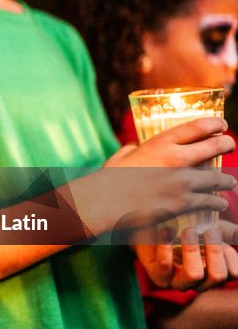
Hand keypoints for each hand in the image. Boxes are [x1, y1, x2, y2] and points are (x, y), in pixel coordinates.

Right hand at [69, 119, 235, 234]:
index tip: (221, 125)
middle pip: (215, 147)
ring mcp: (181, 181)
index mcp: (160, 143)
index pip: (198, 126)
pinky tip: (219, 204)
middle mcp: (175, 159)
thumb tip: (137, 146)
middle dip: (227, 145)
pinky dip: (217, 202)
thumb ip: (134, 148)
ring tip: (229, 182)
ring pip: (217, 178)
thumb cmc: (108, 179)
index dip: (215, 124)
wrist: (104, 203)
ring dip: (226, 180)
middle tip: (230, 146)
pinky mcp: (182, 203)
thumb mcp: (121, 156)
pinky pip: (210, 201)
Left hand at [135, 222, 237, 290]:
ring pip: (194, 275)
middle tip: (208, 230)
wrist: (151, 228)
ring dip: (193, 251)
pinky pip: (165, 266)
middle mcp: (200, 282)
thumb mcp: (209, 228)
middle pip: (218, 276)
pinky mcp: (159, 277)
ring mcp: (179, 282)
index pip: (233, 272)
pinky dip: (166, 246)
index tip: (217, 232)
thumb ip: (228, 232)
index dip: (229, 254)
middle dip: (215, 251)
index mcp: (215, 272)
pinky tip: (166, 230)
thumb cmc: (184, 230)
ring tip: (188, 231)